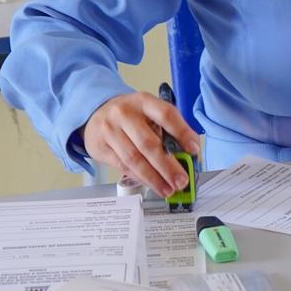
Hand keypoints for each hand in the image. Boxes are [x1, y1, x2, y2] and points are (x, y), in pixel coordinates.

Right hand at [83, 91, 200, 196]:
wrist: (96, 113)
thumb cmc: (131, 114)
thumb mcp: (149, 112)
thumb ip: (168, 129)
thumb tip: (189, 153)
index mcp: (143, 101)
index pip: (166, 114)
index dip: (182, 132)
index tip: (194, 150)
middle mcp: (125, 114)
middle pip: (149, 143)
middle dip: (168, 166)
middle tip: (181, 180)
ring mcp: (110, 130)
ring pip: (134, 158)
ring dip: (154, 177)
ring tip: (168, 188)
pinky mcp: (100, 148)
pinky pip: (122, 166)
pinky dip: (140, 177)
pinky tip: (151, 183)